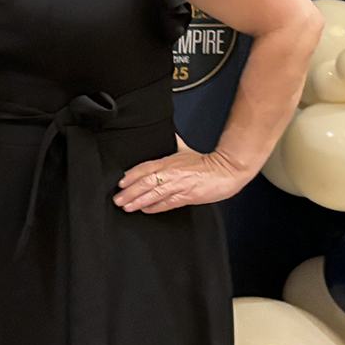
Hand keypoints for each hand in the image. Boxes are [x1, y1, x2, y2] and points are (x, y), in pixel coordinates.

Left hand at [114, 139, 250, 213]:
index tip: (120, 183)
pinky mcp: (187, 195)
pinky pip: (167, 202)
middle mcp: (171, 172)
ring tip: (127, 207)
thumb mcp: (186, 150)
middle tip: (118, 199)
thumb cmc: (207, 162)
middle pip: (145, 181)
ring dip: (138, 201)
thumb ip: (175, 144)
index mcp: (169, 161)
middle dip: (130, 191)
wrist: (227, 170)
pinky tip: (145, 210)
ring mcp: (179, 184)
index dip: (131, 176)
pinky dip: (155, 207)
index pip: (145, 168)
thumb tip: (169, 134)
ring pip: (154, 193)